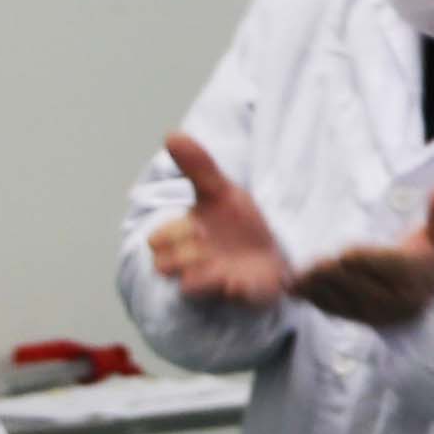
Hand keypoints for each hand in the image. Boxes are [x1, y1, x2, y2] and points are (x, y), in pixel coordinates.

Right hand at [144, 135, 291, 307]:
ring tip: (221, 259)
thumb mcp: (220, 191)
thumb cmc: (237, 223)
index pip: (156, 240)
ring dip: (203, 271)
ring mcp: (216, 284)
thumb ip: (197, 166)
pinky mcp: (243, 296)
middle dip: (184, 251)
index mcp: (182, 240)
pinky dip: (235, 289)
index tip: (197, 222)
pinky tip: (239, 279)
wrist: (277, 248)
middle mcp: (192, 266)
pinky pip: (233, 298)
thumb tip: (171, 134)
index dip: (173, 232)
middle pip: (164, 265)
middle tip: (207, 237)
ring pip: (190, 286)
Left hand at [293, 183, 433, 330]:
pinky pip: (339, 311)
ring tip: (296, 279)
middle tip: (306, 266)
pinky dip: (318, 301)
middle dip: (332, 277)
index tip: (340, 254)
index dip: (362, 260)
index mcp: (418, 274)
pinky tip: (299, 291)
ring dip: (319, 291)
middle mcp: (401, 300)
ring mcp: (383, 314)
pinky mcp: (366, 322)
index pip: (386, 265)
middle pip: (360, 285)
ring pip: (346, 301)